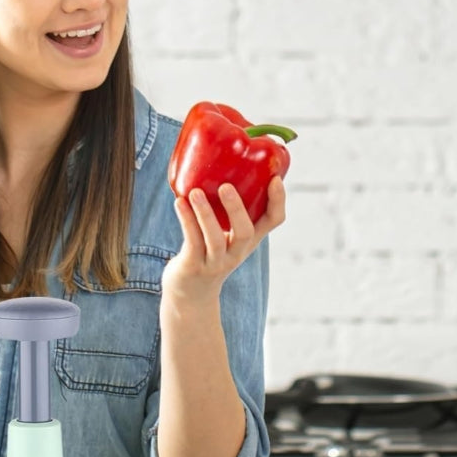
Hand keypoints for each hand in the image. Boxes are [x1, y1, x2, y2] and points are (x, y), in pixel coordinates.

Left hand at [164, 176, 285, 303]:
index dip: (278, 201)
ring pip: (214, 238)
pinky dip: (186, 220)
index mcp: (249, 239)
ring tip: (195, 192)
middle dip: (236, 208)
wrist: (190, 294)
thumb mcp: (225, 234)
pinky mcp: (194, 266)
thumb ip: (225, 209)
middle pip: (245, 232)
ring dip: (204, 213)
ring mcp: (215, 262)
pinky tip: (179, 202)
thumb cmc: (208, 253)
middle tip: (225, 186)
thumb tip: (219, 162)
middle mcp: (237, 252)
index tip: (275, 179)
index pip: (274, 221)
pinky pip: (192, 241)